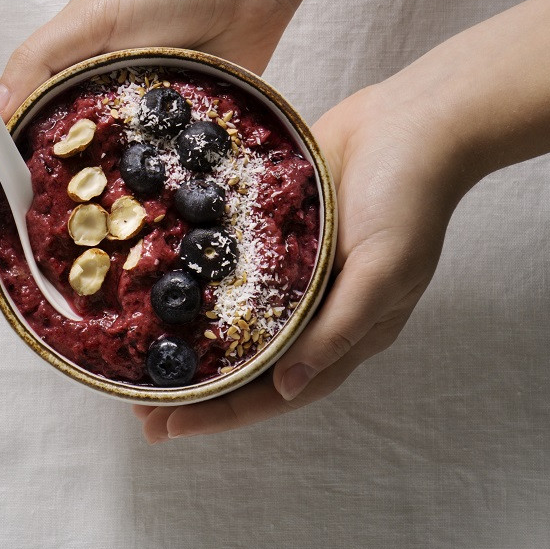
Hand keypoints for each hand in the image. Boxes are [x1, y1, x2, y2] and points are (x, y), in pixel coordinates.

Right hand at [0, 0, 300, 279]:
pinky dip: (129, 224)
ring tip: (44, 281)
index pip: (1, 137)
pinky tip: (117, 259)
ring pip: (88, 194)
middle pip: (37, 177)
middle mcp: (85, 115)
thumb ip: (38, 62)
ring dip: (66, 235)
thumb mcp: (89, 16)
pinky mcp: (175, 150)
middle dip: (9, 223)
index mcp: (54, 82)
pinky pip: (146, 193)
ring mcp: (129, 137)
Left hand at [134, 81, 475, 442]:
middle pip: (246, 367)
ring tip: (137, 364)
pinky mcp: (273, 237)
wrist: (412, 120)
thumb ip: (338, 328)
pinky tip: (156, 293)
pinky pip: (228, 274)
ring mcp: (292, 275)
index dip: (223, 413)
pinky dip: (195, 288)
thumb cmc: (409, 197)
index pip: (277, 391)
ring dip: (188, 347)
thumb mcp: (384, 269)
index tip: (169, 428)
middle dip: (195, 393)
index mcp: (345, 331)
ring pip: (231, 325)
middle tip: (138, 411)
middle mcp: (313, 312)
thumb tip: (289, 387)